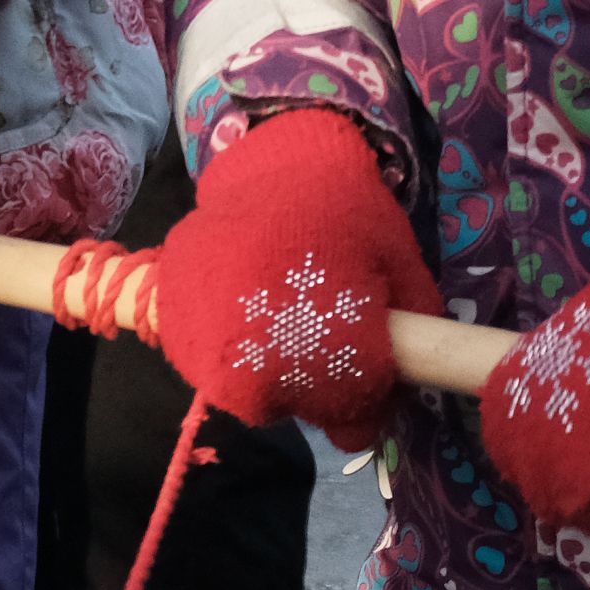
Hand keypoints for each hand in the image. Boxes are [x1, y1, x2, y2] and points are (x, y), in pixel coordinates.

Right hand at [151, 106, 439, 446]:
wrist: (276, 165)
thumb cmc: (347, 216)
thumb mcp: (402, 274)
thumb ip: (416, 341)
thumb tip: (407, 385)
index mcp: (327, 366)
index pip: (354, 425)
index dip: (370, 399)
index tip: (370, 363)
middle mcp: (260, 377)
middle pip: (301, 408)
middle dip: (320, 381)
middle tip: (324, 327)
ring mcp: (208, 355)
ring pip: (252, 390)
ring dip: (272, 365)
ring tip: (284, 308)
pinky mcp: (174, 328)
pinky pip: (211, 358)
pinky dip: (230, 342)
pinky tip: (249, 300)